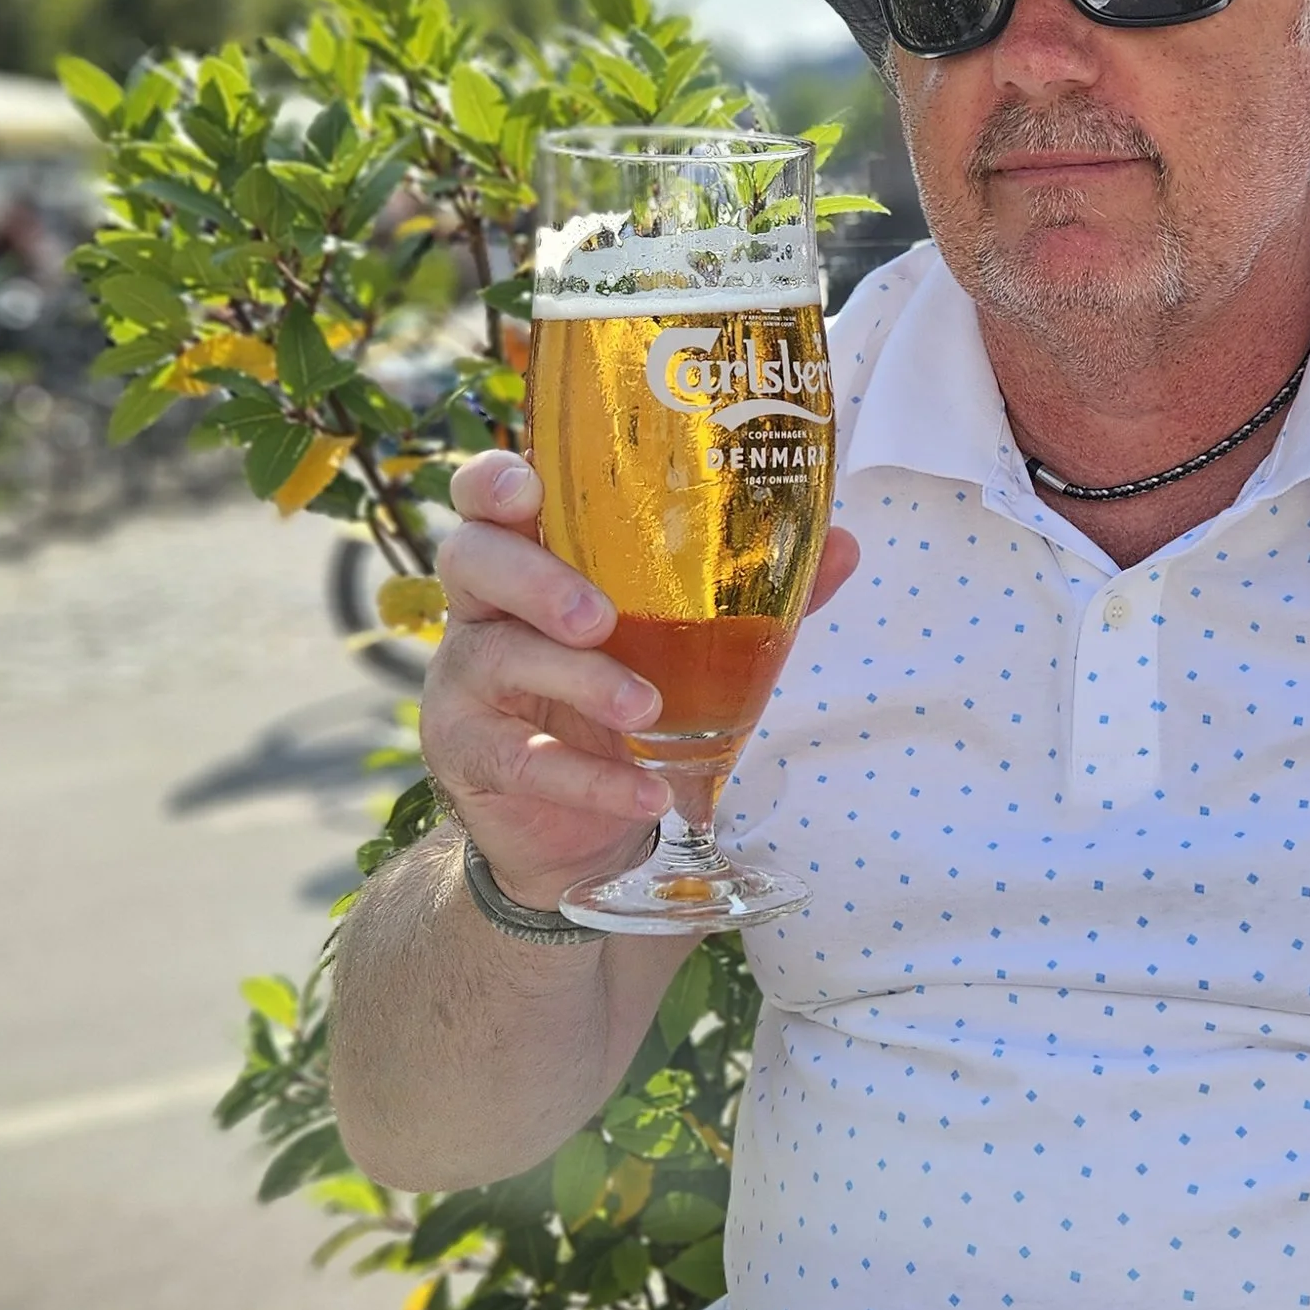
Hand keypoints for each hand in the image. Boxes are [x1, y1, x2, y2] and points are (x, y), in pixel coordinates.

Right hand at [423, 450, 859, 911]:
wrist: (584, 827)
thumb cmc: (626, 700)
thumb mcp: (685, 642)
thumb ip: (748, 592)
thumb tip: (842, 543)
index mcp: (532, 556)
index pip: (487, 497)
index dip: (494, 482)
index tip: (529, 488)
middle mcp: (485, 607)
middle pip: (472, 559)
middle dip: (535, 579)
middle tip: (599, 616)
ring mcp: (467, 681)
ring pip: (497, 657)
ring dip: (578, 680)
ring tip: (645, 709)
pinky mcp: (470, 756)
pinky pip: (522, 759)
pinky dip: (590, 777)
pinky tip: (648, 792)